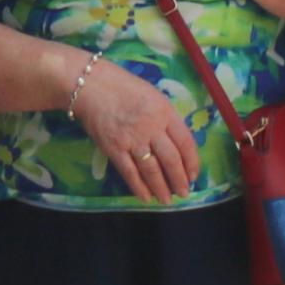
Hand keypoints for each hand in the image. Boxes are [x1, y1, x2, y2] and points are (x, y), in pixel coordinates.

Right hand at [71, 57, 205, 201]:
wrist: (90, 85)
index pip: (185, 142)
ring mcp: (132, 139)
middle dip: (179, 179)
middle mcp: (151, 128)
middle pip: (171, 159)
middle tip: (184, 193)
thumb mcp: (154, 96)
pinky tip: (146, 197)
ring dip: (161, 187)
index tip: (194, 174)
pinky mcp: (113, 148)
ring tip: (167, 200)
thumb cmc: (124, 87)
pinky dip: (139, 187)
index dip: (192, 162)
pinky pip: (129, 172)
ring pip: (152, 170)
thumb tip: (177, 141)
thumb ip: (166, 117)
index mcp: (165, 112)